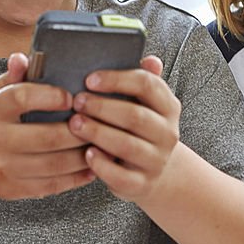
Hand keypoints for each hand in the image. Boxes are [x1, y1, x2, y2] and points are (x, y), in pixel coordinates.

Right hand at [0, 52, 94, 200]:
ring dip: (84, 154)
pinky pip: (51, 185)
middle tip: (100, 120)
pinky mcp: (12, 190)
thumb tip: (24, 57)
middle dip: (79, 129)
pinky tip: (92, 165)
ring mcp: (2, 168)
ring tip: (102, 143)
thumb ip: (10, 78)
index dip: (51, 96)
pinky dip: (76, 177)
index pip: (22, 99)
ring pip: (54, 165)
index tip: (72, 96)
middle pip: (47, 137)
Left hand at [67, 55, 180, 201]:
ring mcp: (156, 160)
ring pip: (127, 145)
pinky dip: (101, 165)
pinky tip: (85, 154)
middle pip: (135, 116)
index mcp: (168, 106)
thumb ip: (142, 80)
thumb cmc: (140, 129)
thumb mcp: (145, 103)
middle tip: (77, 101)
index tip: (90, 79)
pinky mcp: (142, 184)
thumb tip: (149, 59)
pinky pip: (121, 176)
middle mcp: (167, 133)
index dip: (117, 80)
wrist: (155, 170)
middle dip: (102, 107)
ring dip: (97, 133)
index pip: (147, 85)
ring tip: (75, 124)